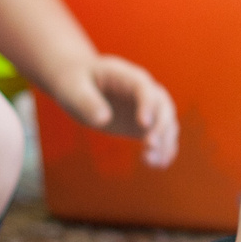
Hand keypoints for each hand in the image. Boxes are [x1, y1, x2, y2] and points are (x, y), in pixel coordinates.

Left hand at [50, 54, 179, 168]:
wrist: (78, 83)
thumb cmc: (75, 83)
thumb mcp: (74, 90)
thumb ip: (87, 102)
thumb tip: (104, 120)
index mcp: (126, 76)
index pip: (144, 87)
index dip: (147, 104)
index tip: (142, 125)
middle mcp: (143, 90)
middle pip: (163, 105)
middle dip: (160, 126)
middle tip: (149, 147)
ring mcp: (147, 107)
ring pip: (167, 123)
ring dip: (164, 142)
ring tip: (151, 162)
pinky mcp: (145, 125)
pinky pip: (162, 136)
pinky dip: (164, 150)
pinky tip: (159, 165)